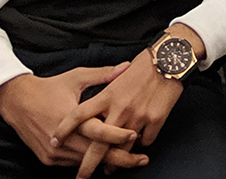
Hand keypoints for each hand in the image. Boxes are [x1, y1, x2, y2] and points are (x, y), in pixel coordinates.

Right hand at [0, 66, 145, 171]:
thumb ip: (103, 75)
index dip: (118, 135)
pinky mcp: (48, 159)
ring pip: (85, 162)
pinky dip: (89, 161)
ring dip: (106, 162)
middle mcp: (62, 139)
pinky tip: (105, 160)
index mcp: (70, 117)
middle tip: (142, 159)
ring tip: (130, 160)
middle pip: (95, 154)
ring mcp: (54, 152)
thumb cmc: (50, 87)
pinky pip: (74, 163)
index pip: (98, 132)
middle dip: (121, 159)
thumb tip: (126, 66)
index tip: (136, 134)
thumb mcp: (76, 77)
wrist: (16, 101)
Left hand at [52, 26, 203, 168]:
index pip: (78, 115)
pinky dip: (141, 145)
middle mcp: (120, 108)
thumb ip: (104, 90)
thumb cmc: (144, 64)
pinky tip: (138, 145)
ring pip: (122, 148)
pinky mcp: (156, 120)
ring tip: (109, 168)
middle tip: (81, 176)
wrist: (170, 59)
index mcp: (108, 95)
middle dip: (88, 165)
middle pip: (98, 144)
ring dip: (115, 161)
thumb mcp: (118, 73)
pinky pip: (145, 141)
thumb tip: (94, 109)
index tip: (55, 140)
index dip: (65, 129)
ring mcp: (138, 116)